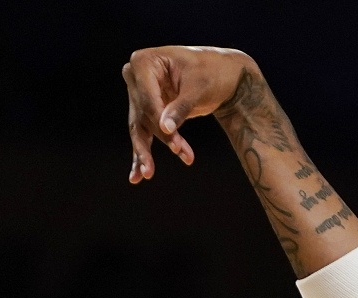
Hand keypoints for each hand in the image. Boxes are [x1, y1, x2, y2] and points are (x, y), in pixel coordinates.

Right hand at [123, 45, 257, 183]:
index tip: (174, 145)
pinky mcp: (147, 109)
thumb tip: (165, 130)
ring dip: (146, 153)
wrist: (222, 73)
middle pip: (142, 115)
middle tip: (155, 169)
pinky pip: (143, 132)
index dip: (160, 123)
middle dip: (157, 142)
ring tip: (147, 174)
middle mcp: (135, 76)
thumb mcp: (199, 89)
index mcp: (144, 62)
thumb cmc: (212, 73)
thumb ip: (180, 109)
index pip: (148, 99)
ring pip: (140, 128)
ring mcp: (139, 93)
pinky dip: (143, 153)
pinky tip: (138, 175)